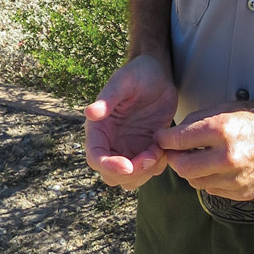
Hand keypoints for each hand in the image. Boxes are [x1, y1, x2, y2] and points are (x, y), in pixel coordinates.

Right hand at [84, 55, 177, 190]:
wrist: (158, 74)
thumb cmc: (138, 73)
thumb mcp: (124, 81)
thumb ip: (108, 98)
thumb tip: (90, 113)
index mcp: (99, 129)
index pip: (96, 157)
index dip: (109, 167)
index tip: (128, 166)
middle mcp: (111, 143)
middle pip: (111, 176)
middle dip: (131, 173)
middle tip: (150, 156)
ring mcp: (128, 148)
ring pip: (130, 179)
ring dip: (145, 172)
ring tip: (159, 150)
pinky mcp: (145, 149)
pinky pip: (148, 170)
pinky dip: (157, 166)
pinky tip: (164, 147)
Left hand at [156, 100, 253, 200]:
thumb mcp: (231, 107)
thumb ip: (200, 120)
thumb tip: (175, 134)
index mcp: (223, 130)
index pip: (179, 140)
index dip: (165, 139)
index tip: (161, 138)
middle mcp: (228, 157)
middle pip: (182, 167)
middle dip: (173, 158)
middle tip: (174, 151)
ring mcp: (236, 179)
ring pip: (195, 182)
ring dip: (191, 170)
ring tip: (197, 157)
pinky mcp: (243, 194)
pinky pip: (213, 190)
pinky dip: (209, 179)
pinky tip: (215, 167)